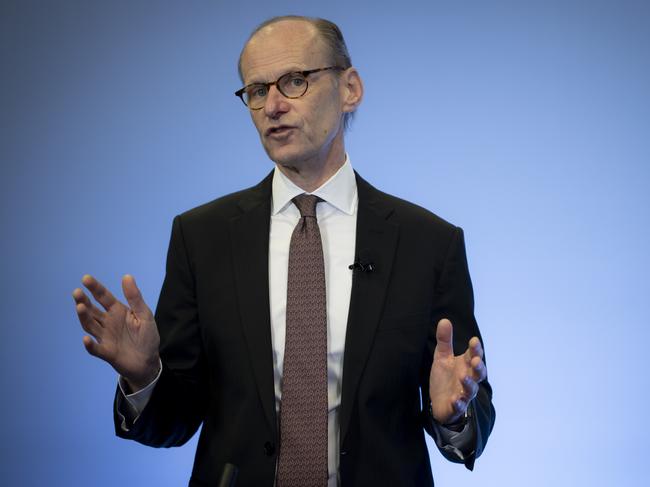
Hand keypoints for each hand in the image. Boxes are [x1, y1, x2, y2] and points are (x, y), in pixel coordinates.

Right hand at [73, 274, 159, 390]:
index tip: (85, 278)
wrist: (149, 361)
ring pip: (90, 326)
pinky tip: (86, 339)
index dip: (95, 288)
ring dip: (84, 317)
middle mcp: (108, 323)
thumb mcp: (144, 315)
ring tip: (80, 307)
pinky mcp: (107, 352)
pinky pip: (96, 349)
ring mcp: (106, 337)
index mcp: (117, 311)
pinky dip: (90, 345)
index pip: (104, 297)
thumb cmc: (147, 336)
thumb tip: (126, 276)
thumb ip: (135, 297)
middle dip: (84, 301)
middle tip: (77, 292)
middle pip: (92, 310)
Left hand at [429, 318, 486, 424]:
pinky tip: (456, 400)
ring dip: (468, 383)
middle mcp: (468, 378)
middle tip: (475, 360)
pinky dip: (459, 403)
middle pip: (478, 373)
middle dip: (478, 367)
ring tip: (463, 376)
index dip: (475, 349)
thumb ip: (444, 340)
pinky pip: (460, 406)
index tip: (474, 341)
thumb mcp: (442, 356)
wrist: (438, 401)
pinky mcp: (456, 407)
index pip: (474, 355)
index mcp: (465, 365)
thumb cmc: (444, 377)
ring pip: (471, 389)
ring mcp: (463, 393)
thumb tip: (445, 320)